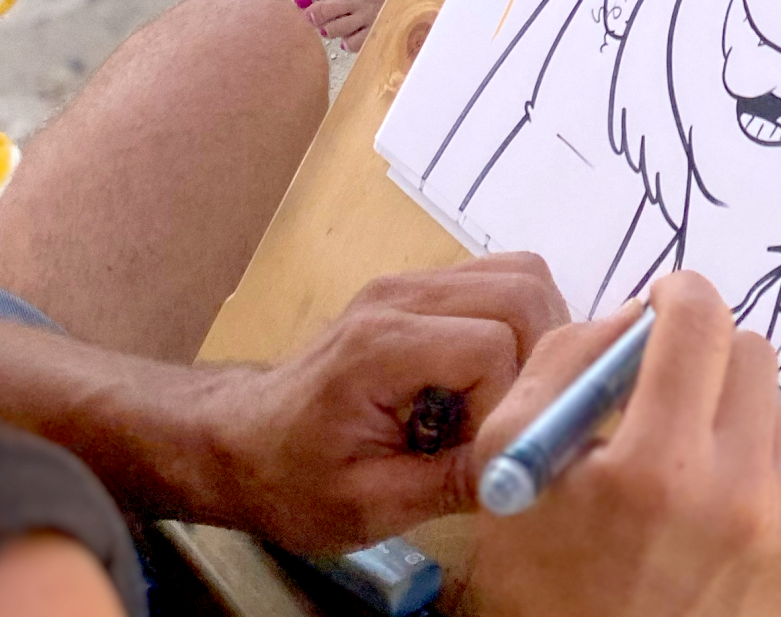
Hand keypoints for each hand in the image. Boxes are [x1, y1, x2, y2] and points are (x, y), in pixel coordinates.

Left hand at [200, 256, 568, 553]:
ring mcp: (413, 282)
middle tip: (515, 420)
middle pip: (521, 290)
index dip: (507, 404)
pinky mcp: (421, 288)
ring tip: (507, 401)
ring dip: (535, 337)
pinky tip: (491, 381)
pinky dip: (517, 327)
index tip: (486, 453)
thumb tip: (527, 471)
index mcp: (382, 346)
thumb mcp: (367, 506)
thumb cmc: (292, 478)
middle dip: (539, 360)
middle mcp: (404, 294)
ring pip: (519, 274)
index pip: (492, 345)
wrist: (240, 440)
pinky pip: (497, 282)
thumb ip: (451, 484)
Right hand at [467, 272, 780, 616]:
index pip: (701, 320)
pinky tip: (704, 512)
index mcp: (657, 466)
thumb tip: (635, 315)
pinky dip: (749, 471)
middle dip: (706, 351)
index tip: (660, 307)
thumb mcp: (511, 457)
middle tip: (665, 381)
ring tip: (678, 461)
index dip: (678, 295)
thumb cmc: (540, 577)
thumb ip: (565, 360)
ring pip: (773, 407)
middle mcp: (736, 495)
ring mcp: (779, 533)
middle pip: (752, 352)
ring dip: (728, 411)